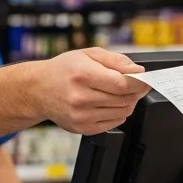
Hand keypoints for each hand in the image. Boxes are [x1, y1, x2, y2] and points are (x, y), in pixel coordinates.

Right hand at [32, 48, 151, 134]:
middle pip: (124, 99)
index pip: (123, 85)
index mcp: (83, 75)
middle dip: (136, 92)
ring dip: (128, 102)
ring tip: (119, 93)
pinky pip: (113, 123)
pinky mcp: (82, 128)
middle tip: (135, 84)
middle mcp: (81, 98)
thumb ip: (116, 61)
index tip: (146, 79)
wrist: (37, 90)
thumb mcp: (88, 54)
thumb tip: (138, 71)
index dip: (139, 83)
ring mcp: (81, 116)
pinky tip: (110, 103)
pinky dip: (118, 113)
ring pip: (122, 112)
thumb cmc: (63, 70)